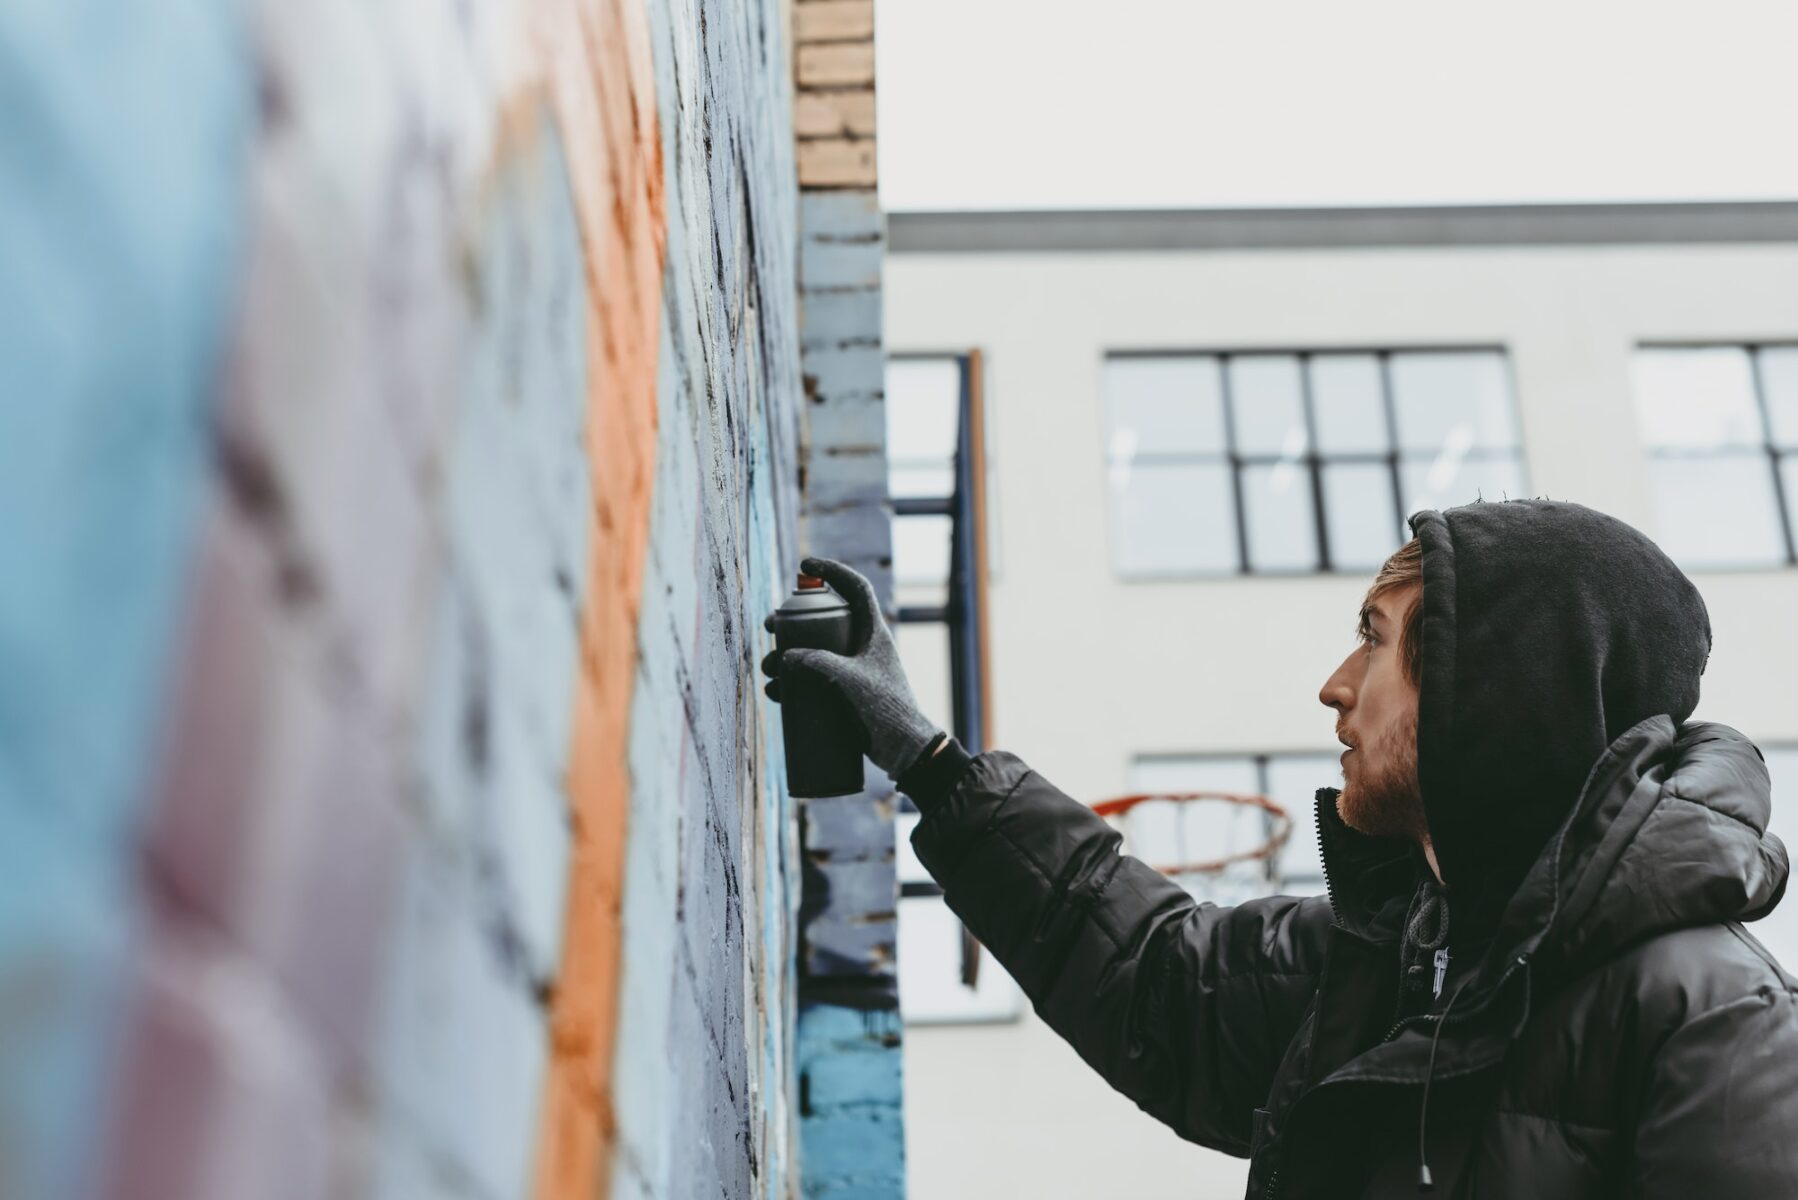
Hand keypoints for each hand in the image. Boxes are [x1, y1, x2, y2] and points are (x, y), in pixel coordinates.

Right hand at [761, 556, 944, 778]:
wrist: (906, 751)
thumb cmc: (886, 710)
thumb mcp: (848, 679)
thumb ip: (817, 662)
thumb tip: (785, 657)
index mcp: (874, 632)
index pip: (855, 588)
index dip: (831, 570)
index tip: (804, 565)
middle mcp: (863, 646)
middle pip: (824, 621)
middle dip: (792, 623)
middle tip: (769, 628)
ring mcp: (854, 670)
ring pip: (813, 652)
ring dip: (786, 657)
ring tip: (768, 671)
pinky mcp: (846, 694)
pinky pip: (814, 680)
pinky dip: (793, 683)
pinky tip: (776, 693)